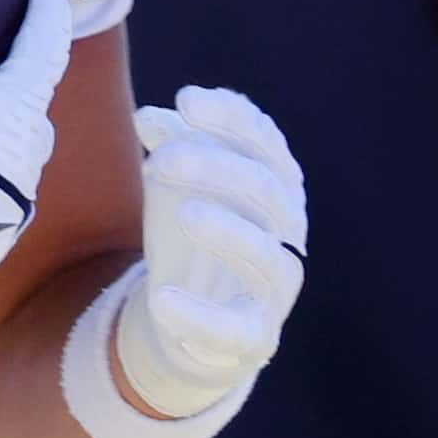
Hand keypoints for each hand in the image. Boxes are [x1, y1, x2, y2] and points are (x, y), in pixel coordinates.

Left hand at [117, 86, 307, 416]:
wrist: (192, 322)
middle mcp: (286, 234)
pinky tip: (163, 299)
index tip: (188, 99)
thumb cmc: (191, 238)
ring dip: (231, 233)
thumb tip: (152, 117)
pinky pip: (235, 329)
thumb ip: (171, 148)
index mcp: (274, 189)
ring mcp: (275, 289)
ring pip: (270, 258)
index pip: (265, 144)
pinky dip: (200, 315)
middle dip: (217, 168)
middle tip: (162, 159)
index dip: (233, 120)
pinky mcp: (254, 338)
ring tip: (187, 215)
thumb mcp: (177, 189)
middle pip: (266, 192)